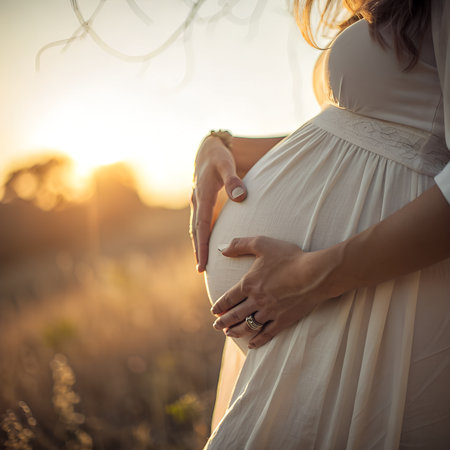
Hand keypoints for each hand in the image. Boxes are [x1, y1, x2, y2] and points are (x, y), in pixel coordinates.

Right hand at [190, 135, 246, 271]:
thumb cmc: (219, 157)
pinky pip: (201, 222)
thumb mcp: (226, 164)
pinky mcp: (202, 203)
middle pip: (196, 231)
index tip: (203, 262)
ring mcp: (198, 202)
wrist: (208, 149)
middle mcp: (197, 201)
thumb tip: (239, 197)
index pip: (202, 226)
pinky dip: (202, 235)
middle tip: (201, 270)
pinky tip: (207, 245)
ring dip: (199, 245)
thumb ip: (233, 180)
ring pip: (197, 228)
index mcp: (202, 195)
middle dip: (198, 250)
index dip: (202, 246)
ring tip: (203, 264)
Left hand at [211, 236, 334, 347]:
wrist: (315, 274)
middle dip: (223, 322)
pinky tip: (252, 344)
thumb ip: (240, 245)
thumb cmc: (289, 257)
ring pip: (248, 326)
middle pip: (234, 315)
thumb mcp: (262, 243)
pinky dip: (257, 340)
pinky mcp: (283, 320)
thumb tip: (222, 249)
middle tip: (216, 326)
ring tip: (229, 333)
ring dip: (236, 331)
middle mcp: (256, 301)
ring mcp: (269, 312)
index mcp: (249, 284)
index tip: (214, 312)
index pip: (228, 299)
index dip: (219, 306)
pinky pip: (266, 334)